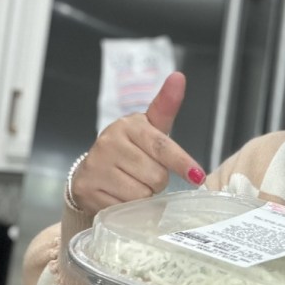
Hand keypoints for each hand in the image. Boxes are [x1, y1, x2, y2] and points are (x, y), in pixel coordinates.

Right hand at [69, 71, 205, 214]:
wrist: (94, 169)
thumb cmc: (131, 148)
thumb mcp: (150, 128)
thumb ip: (166, 106)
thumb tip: (178, 77)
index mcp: (129, 126)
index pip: (162, 147)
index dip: (181, 163)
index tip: (197, 176)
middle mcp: (109, 142)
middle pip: (156, 176)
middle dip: (157, 180)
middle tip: (146, 174)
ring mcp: (96, 166)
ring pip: (141, 194)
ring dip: (143, 195)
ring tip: (132, 183)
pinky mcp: (87, 188)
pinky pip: (123, 207)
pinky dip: (127, 206)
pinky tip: (118, 194)